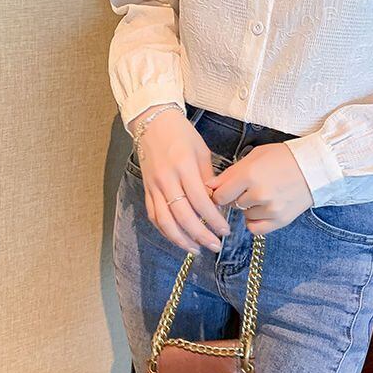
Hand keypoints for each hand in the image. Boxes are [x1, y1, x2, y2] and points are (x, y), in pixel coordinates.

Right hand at [129, 106, 231, 252]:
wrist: (153, 122)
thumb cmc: (182, 134)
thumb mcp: (201, 151)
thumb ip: (208, 178)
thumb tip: (216, 202)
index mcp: (184, 167)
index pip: (200, 201)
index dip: (213, 220)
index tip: (225, 230)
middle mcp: (167, 179)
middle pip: (183, 216)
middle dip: (201, 235)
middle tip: (215, 245)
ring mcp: (154, 186)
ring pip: (165, 221)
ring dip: (181, 239)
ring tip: (196, 250)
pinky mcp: (146, 190)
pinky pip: (154, 216)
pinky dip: (165, 231)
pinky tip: (178, 238)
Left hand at [205, 142, 313, 234]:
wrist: (314, 166)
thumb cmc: (284, 157)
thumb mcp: (255, 156)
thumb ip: (230, 172)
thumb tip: (209, 186)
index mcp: (249, 174)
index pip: (219, 195)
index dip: (218, 192)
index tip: (224, 190)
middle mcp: (258, 194)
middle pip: (231, 205)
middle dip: (236, 197)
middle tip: (249, 187)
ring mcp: (270, 209)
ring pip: (244, 215)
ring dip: (248, 208)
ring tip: (263, 194)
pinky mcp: (280, 220)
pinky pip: (255, 228)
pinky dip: (256, 220)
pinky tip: (263, 209)